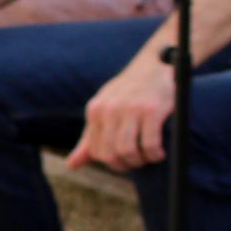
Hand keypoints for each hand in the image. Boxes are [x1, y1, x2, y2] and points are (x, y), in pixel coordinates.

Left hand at [68, 52, 179, 171]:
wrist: (155, 65)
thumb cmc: (129, 91)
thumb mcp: (105, 109)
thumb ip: (89, 138)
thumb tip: (71, 165)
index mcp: (95, 110)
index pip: (95, 151)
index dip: (112, 162)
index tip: (125, 161)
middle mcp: (109, 109)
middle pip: (110, 154)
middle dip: (126, 165)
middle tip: (138, 162)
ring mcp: (130, 109)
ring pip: (127, 151)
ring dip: (140, 161)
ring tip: (149, 157)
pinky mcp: (151, 110)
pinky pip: (149, 144)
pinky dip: (155, 155)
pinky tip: (159, 153)